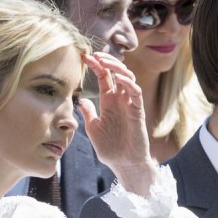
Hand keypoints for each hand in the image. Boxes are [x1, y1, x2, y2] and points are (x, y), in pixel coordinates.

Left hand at [79, 52, 155, 194]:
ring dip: (117, 68)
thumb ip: (88, 113)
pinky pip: (135, 92)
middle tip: (95, 55)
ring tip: (105, 62)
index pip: (104, 77)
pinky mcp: (138, 111)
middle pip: (117, 72)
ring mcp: (130, 103)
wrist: (124, 163)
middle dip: (107, 61)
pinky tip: (118, 79)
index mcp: (109, 101)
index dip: (96, 66)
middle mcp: (120, 99)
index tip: (85, 57)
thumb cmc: (110, 148)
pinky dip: (128, 83)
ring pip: (128, 77)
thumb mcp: (93, 128)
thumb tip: (80, 100)